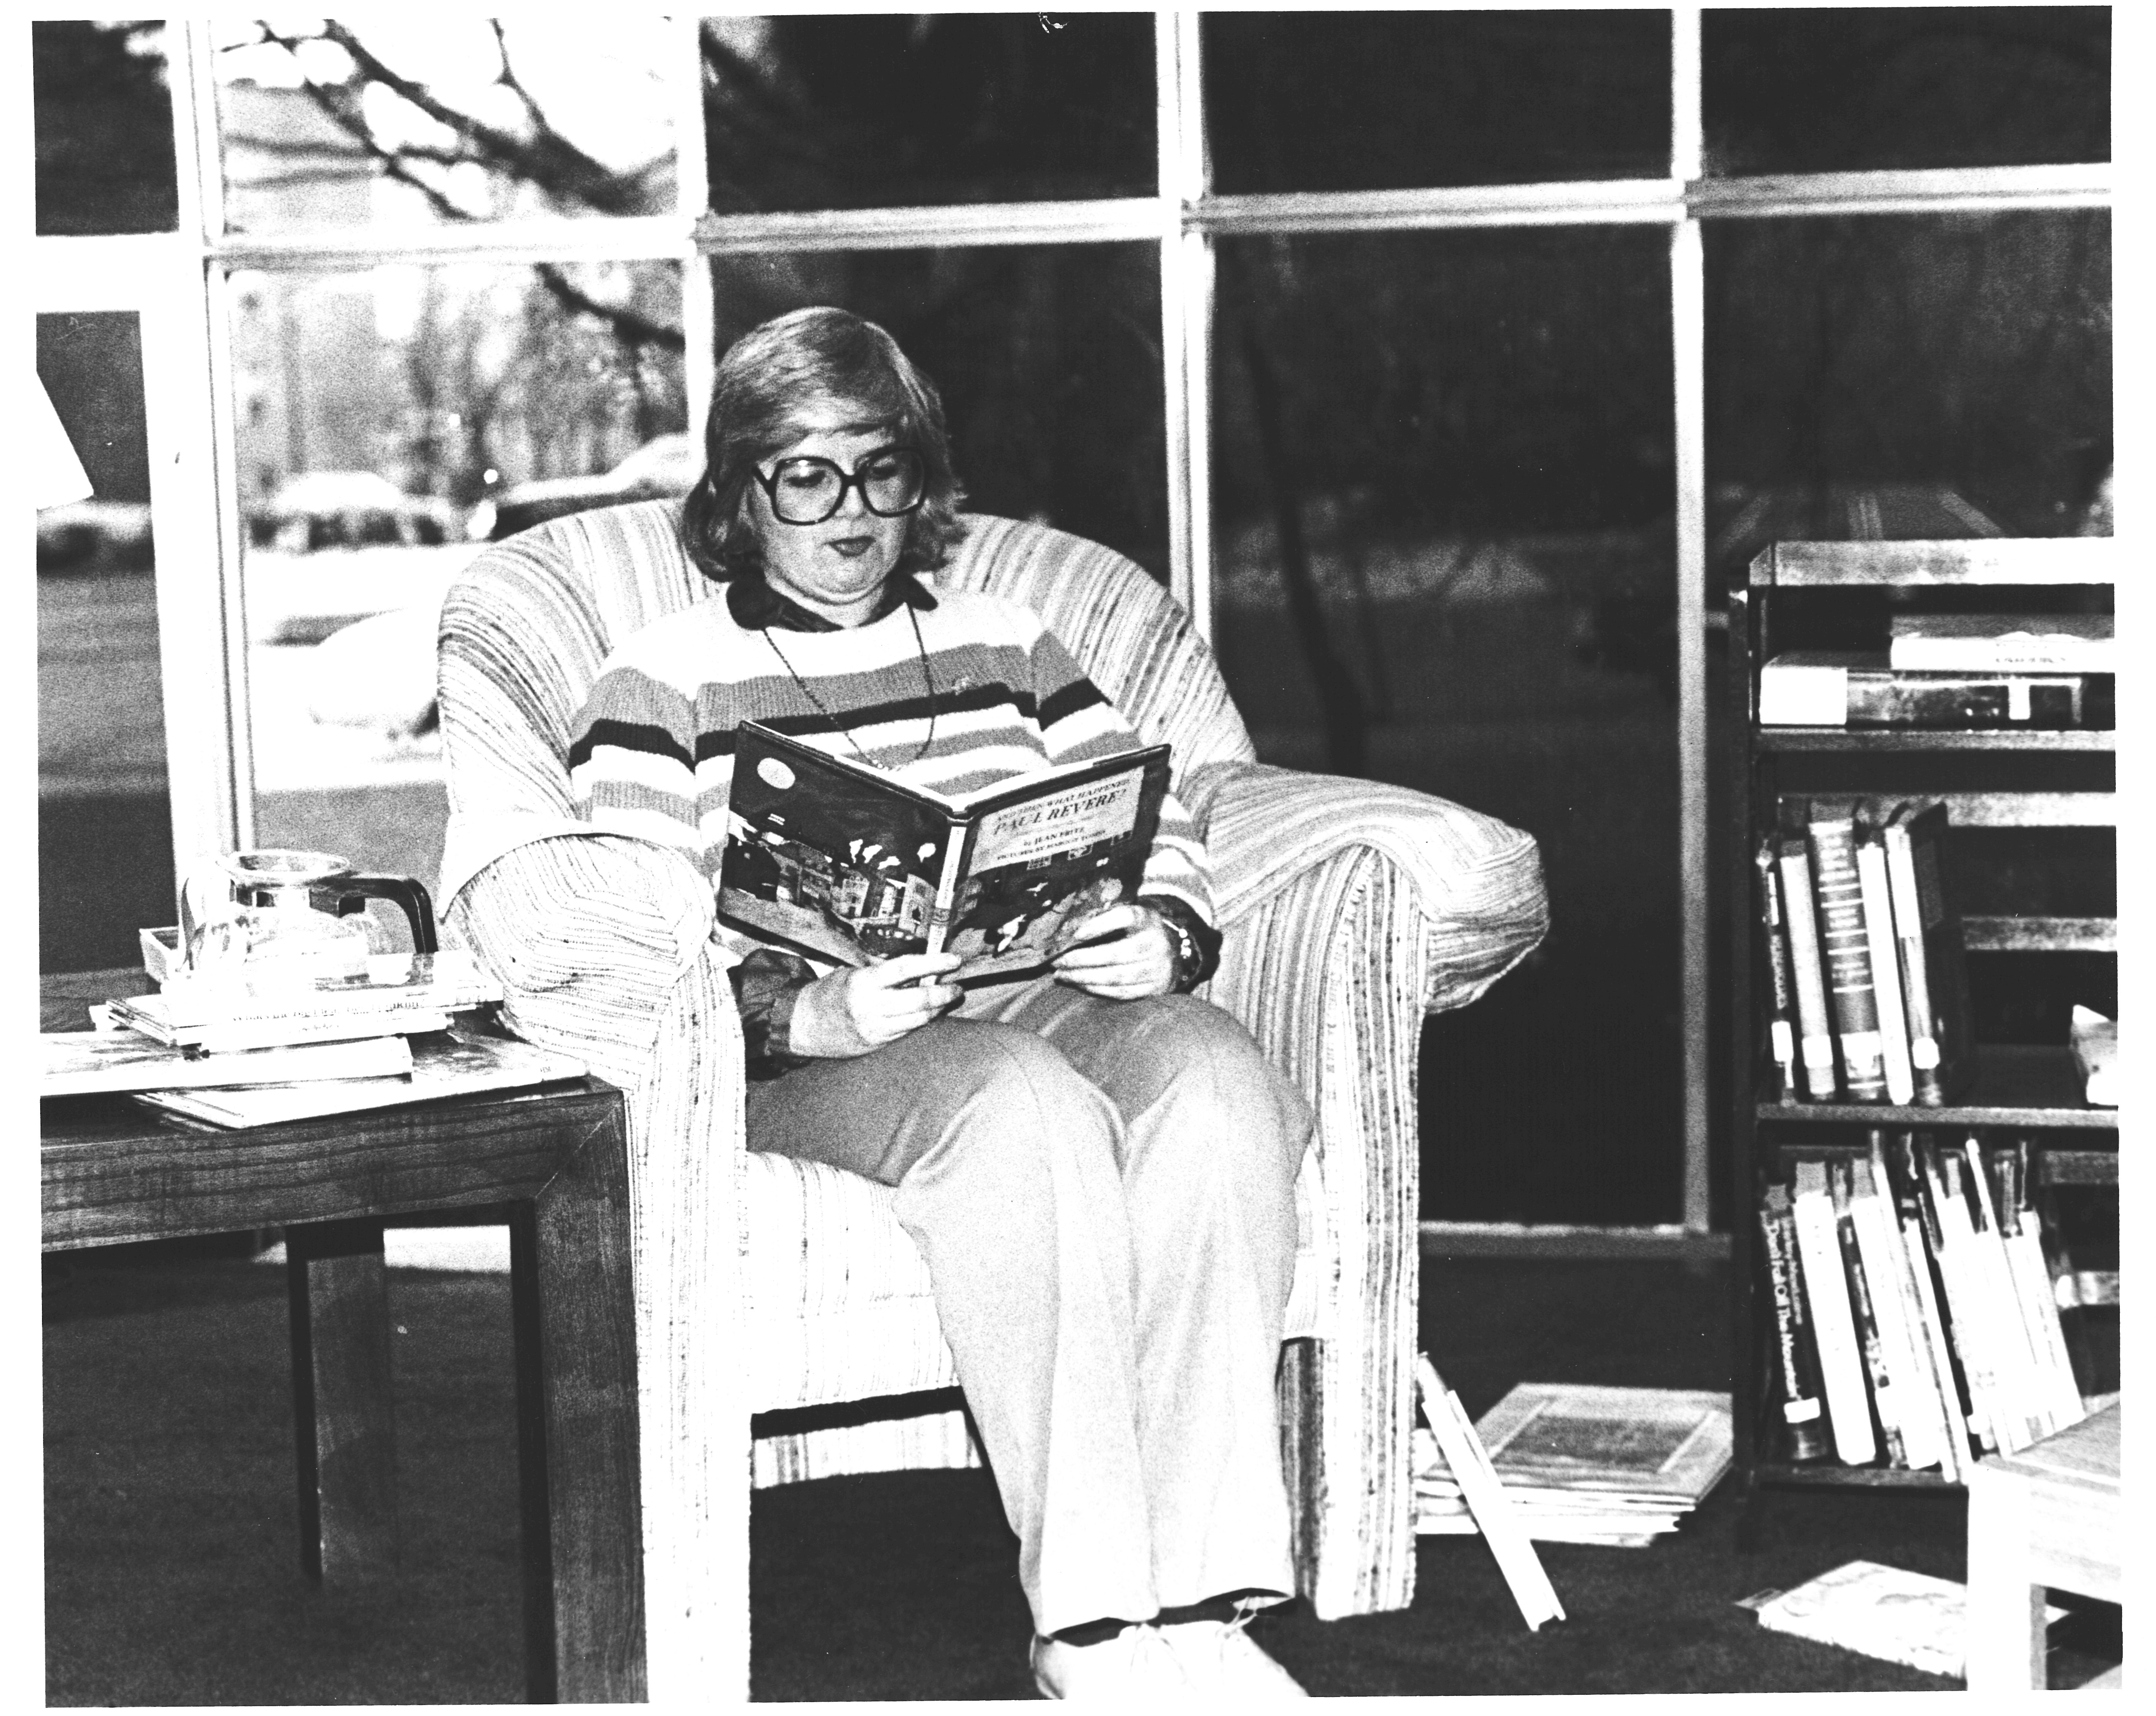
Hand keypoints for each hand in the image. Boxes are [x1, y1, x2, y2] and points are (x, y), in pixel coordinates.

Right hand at [790, 952, 963, 1056]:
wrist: (803, 1024)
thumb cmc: (830, 992)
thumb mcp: (853, 973)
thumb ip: (883, 973)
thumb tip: (921, 968)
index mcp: (864, 982)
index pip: (905, 969)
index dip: (934, 963)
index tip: (954, 960)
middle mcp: (870, 1007)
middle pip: (919, 1000)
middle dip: (944, 993)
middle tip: (958, 986)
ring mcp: (874, 1029)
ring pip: (918, 1020)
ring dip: (938, 1009)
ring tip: (948, 998)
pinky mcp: (876, 1044)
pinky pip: (907, 1032)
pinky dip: (922, 1022)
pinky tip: (930, 1013)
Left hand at [1051, 903, 1175, 1000]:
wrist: (1173, 952)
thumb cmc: (1138, 932)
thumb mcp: (1130, 916)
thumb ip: (1106, 918)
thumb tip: (1066, 928)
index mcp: (1147, 918)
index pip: (1125, 917)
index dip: (1101, 925)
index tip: (1076, 934)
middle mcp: (1156, 942)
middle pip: (1116, 953)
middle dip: (1081, 959)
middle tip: (1057, 962)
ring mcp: (1158, 967)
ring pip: (1116, 976)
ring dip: (1084, 977)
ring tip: (1062, 975)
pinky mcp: (1156, 988)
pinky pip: (1122, 992)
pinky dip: (1097, 989)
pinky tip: (1080, 985)